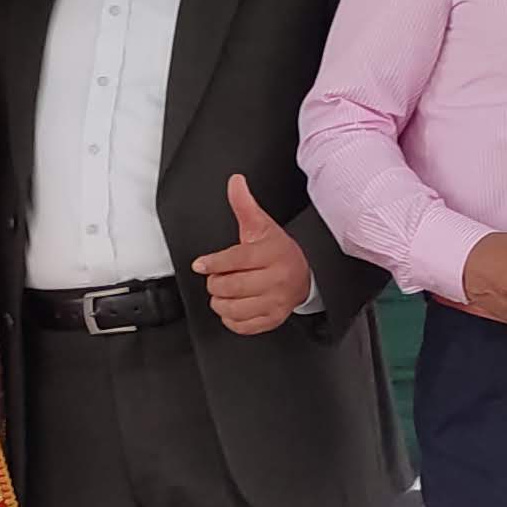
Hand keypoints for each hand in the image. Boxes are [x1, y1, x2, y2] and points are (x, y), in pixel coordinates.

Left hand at [191, 175, 312, 335]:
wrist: (305, 275)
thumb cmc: (278, 251)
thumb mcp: (261, 225)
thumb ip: (244, 205)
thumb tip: (235, 182)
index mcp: (272, 254)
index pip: (237, 260)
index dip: (214, 263)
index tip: (200, 265)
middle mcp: (276, 280)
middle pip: (232, 286)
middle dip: (215, 283)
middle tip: (216, 277)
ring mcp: (276, 302)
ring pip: (234, 308)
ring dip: (220, 302)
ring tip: (222, 292)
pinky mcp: (273, 319)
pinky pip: (242, 325)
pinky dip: (230, 318)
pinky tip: (232, 306)